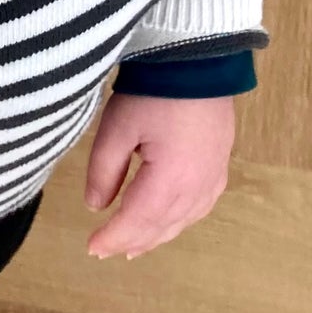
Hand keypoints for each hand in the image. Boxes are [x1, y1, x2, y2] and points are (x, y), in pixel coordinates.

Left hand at [82, 92, 234, 259]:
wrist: (199, 62)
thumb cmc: (154, 91)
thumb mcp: (116, 128)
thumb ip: (104, 170)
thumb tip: (96, 206)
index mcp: (171, 179)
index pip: (137, 220)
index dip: (114, 237)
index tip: (92, 247)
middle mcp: (198, 185)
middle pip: (161, 225)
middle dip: (132, 241)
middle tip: (105, 251)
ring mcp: (214, 176)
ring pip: (182, 219)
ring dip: (157, 235)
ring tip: (134, 247)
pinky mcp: (220, 165)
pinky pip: (200, 206)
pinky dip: (180, 220)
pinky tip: (169, 221)